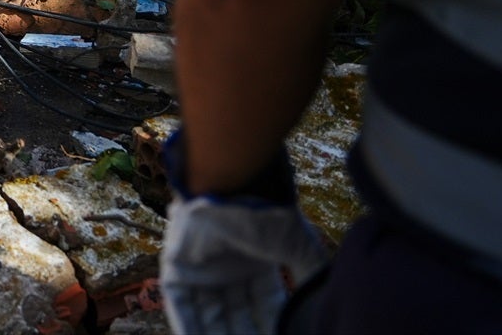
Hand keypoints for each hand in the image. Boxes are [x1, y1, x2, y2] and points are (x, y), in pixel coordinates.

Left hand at [160, 136, 328, 334]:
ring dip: (220, 334)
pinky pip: (181, 306)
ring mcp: (199, 267)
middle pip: (234, 314)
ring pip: (208, 314)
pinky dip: (191, 327)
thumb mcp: (296, 247)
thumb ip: (309, 274)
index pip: (260, 305)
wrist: (234, 182)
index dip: (269, 325)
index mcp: (250, 263)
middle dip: (245, 334)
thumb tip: (325, 301)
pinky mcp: (176, 267)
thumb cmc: (266, 209)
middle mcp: (224, 267)